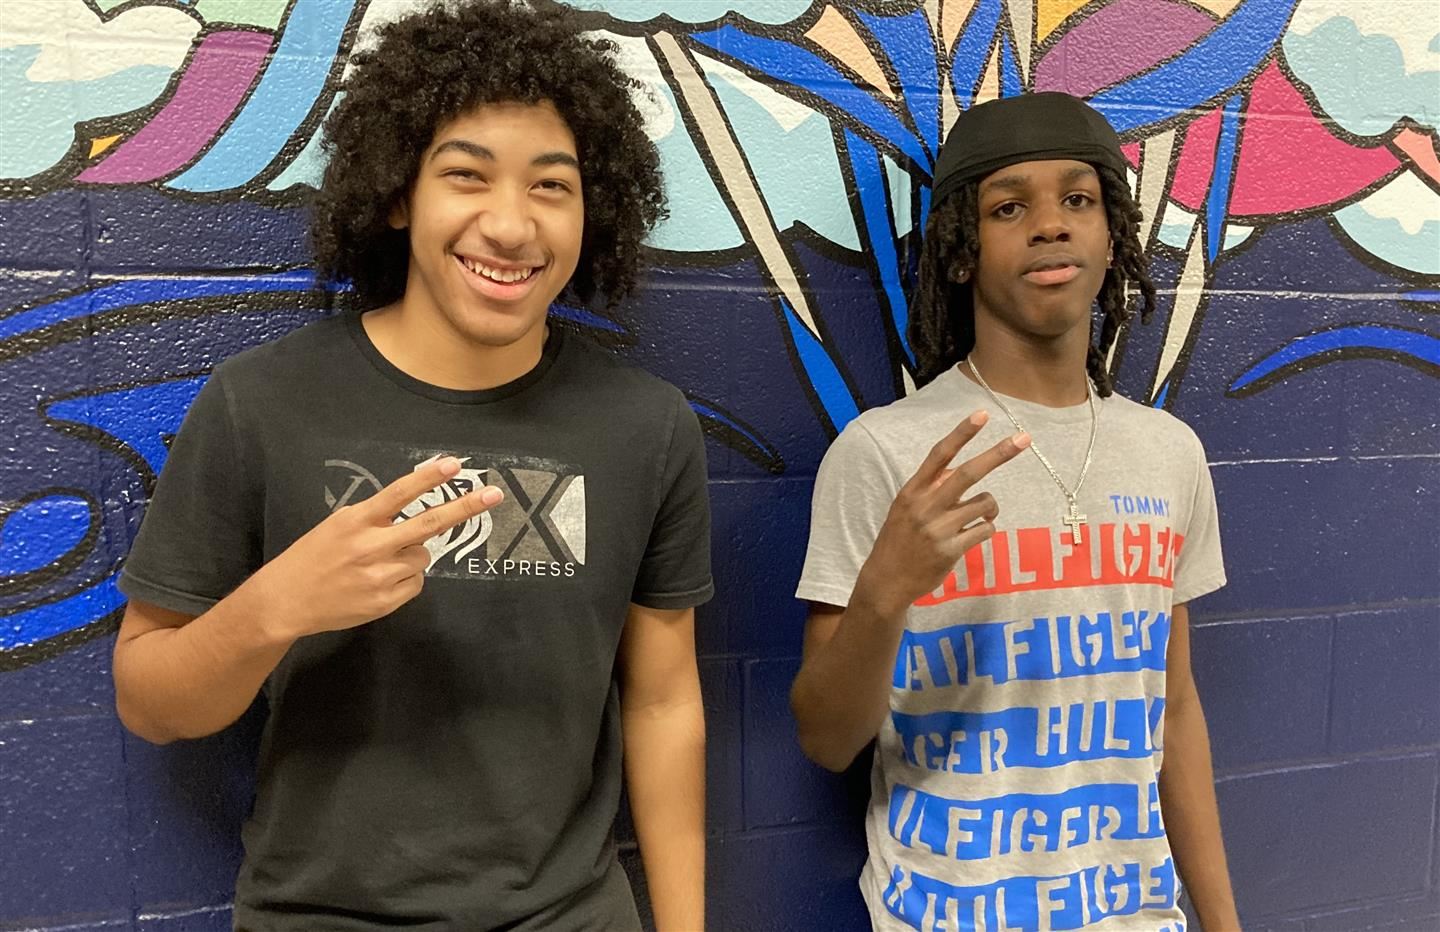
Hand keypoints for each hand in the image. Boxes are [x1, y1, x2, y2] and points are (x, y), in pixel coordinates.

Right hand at [244, 457, 502, 640]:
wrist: (285, 600)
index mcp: (357, 520)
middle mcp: (371, 545)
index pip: (399, 493)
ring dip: (411, 557)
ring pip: (423, 557)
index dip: (428, 478)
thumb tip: (417, 519)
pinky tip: (378, 583)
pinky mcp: (386, 601)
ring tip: (379, 565)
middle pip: (429, 524)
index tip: (454, 464)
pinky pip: (415, 583)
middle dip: (465, 507)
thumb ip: (375, 519)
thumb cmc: (314, 557)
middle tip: (494, 494)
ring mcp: (380, 575)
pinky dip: (405, 581)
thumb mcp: (338, 526)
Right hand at [856, 411, 1028, 614]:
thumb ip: (930, 489)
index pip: (939, 455)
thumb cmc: (899, 539)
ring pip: (985, 504)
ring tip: (977, 517)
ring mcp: (939, 529)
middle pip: (968, 473)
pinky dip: (985, 529)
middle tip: (1024, 438)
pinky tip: (972, 536)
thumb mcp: (905, 508)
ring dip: (989, 508)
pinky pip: (985, 530)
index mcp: (912, 491)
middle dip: (999, 453)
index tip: (982, 414)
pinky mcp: (951, 550)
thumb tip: (957, 471)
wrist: (886, 580)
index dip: (961, 433)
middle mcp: (925, 506)